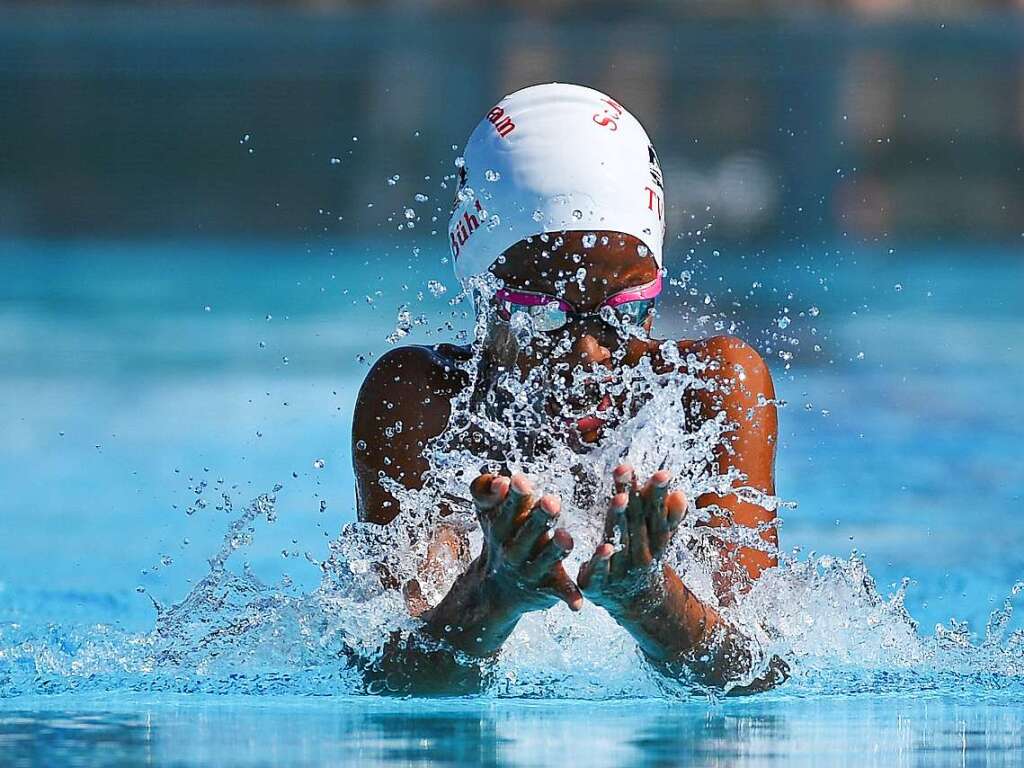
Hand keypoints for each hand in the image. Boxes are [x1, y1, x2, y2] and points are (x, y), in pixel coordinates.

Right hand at [470, 472, 582, 613]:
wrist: (497, 591)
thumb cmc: (502, 539)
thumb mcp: (489, 515)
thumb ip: (488, 493)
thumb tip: (500, 480)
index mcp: (502, 531)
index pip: (508, 511)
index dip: (513, 497)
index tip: (518, 480)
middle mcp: (514, 552)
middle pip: (527, 534)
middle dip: (539, 518)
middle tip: (551, 501)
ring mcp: (531, 572)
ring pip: (545, 560)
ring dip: (555, 550)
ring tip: (566, 538)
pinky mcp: (548, 589)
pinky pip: (560, 592)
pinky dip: (569, 597)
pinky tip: (578, 604)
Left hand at [577, 464, 686, 613]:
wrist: (639, 607)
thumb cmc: (645, 562)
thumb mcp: (659, 540)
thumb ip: (669, 517)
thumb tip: (680, 494)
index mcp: (654, 543)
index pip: (656, 514)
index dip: (657, 494)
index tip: (662, 473)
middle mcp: (640, 556)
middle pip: (635, 522)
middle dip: (631, 495)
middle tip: (625, 469)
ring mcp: (620, 571)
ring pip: (619, 541)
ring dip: (619, 520)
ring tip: (619, 498)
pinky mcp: (598, 584)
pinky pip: (600, 571)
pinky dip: (602, 560)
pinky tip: (605, 547)